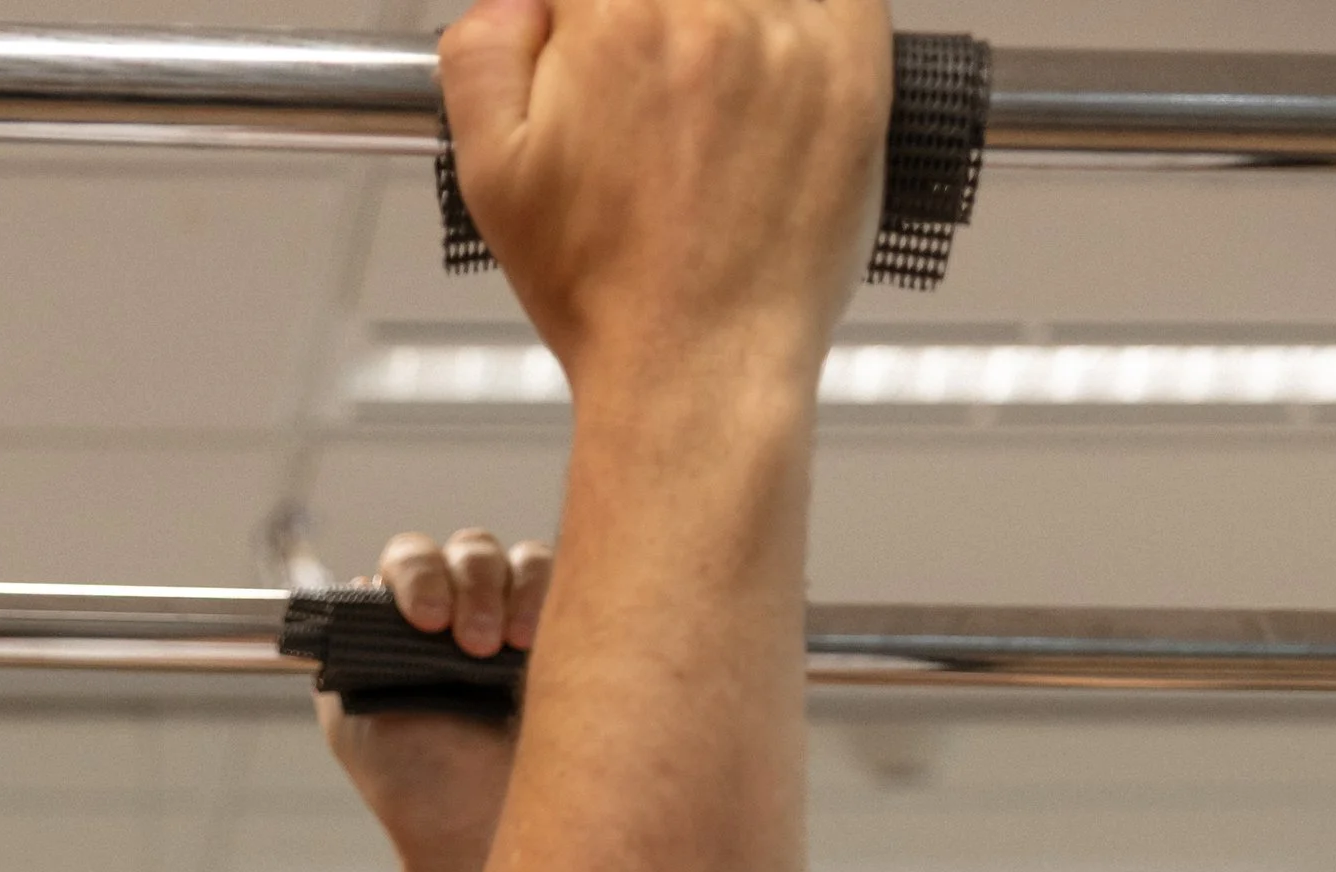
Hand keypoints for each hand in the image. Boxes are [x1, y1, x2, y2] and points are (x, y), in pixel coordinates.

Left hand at [318, 531, 549, 871]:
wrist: (477, 839)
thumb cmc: (416, 791)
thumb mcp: (352, 719)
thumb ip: (346, 649)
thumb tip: (361, 585)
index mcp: (409, 627)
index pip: (411, 559)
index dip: (417, 575)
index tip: (424, 620)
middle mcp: (463, 616)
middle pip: (467, 549)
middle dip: (467, 583)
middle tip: (470, 644)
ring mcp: (517, 626)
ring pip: (517, 558)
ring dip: (508, 588)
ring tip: (503, 649)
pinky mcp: (564, 644)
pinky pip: (565, 585)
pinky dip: (548, 595)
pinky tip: (532, 644)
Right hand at [439, 0, 890, 387]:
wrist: (700, 372)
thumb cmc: (608, 295)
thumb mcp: (493, 178)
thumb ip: (481, 57)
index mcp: (615, 17)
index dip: (588, 17)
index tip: (596, 51)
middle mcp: (709, 10)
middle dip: (653, 25)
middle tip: (652, 99)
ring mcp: (791, 34)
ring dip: (728, 26)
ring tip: (705, 104)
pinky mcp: (854, 66)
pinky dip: (803, 18)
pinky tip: (771, 77)